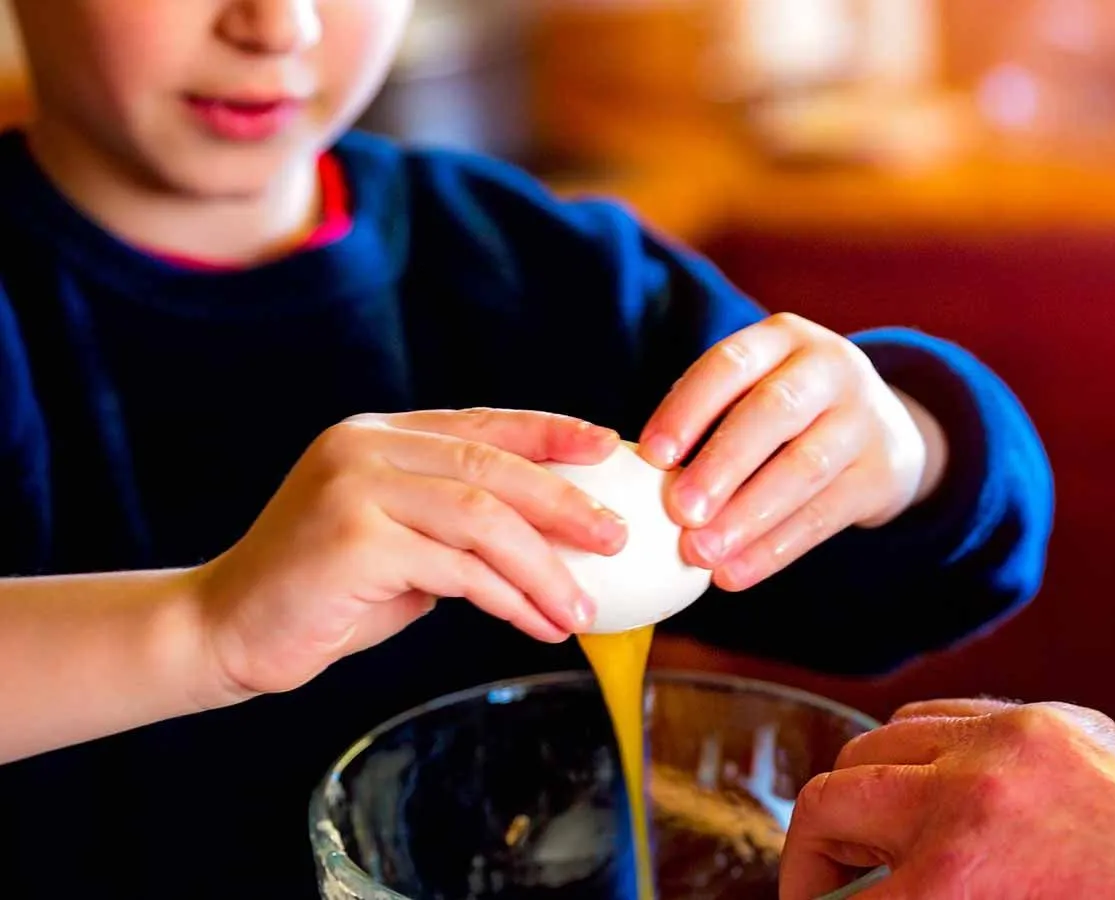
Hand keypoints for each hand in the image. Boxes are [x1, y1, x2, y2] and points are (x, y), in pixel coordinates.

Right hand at [194, 409, 626, 702]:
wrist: (225, 627)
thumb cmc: (323, 592)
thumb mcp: (398, 542)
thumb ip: (456, 525)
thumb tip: (552, 536)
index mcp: (379, 435)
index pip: (483, 423)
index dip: (551, 432)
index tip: (608, 448)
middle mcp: (366, 447)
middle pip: (493, 465)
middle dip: (566, 503)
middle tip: (618, 536)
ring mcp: (355, 487)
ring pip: (484, 516)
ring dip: (545, 566)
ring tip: (584, 607)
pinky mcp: (352, 540)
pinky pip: (458, 568)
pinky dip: (510, 597)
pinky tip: (539, 623)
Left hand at [638, 313, 946, 590]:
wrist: (886, 430)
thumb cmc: (785, 415)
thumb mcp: (754, 391)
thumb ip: (706, 421)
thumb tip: (638, 478)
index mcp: (782, 338)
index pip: (730, 363)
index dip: (688, 408)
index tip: (650, 456)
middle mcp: (830, 367)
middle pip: (774, 411)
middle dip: (722, 464)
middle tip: (679, 512)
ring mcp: (864, 419)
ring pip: (804, 467)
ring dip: (747, 516)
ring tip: (701, 554)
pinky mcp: (881, 473)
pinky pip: (825, 514)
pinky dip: (775, 549)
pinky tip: (735, 574)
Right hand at [781, 698, 1114, 898]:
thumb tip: (850, 895)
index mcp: (959, 879)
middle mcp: (974, 795)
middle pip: (827, 804)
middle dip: (814, 858)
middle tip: (829, 889)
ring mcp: (1015, 743)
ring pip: (874, 744)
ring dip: (864, 796)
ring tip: (882, 838)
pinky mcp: (1053, 721)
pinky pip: (942, 716)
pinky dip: (922, 755)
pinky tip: (935, 793)